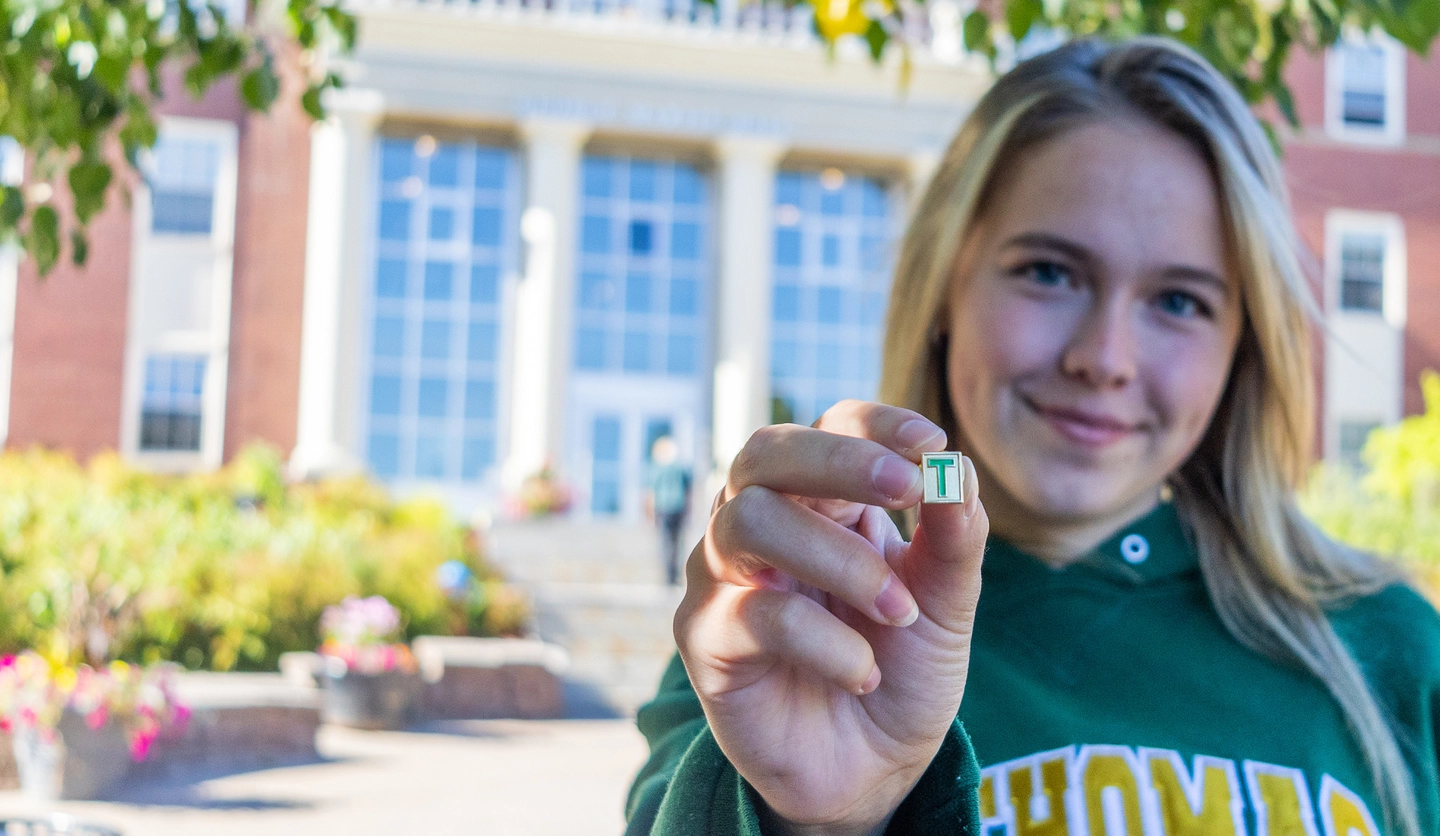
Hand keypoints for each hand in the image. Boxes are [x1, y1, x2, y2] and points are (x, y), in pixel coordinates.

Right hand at [673, 401, 987, 835]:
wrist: (872, 768)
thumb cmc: (899, 669)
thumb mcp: (945, 604)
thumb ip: (953, 539)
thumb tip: (957, 469)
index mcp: (819, 501)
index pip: (828, 427)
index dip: (873, 424)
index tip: (930, 443)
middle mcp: (759, 525)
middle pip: (764, 453)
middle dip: (838, 460)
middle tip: (906, 488)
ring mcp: (723, 578)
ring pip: (746, 521)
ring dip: (837, 558)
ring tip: (897, 610)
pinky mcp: (706, 639)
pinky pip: (754, 613)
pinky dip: (825, 640)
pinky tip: (865, 674)